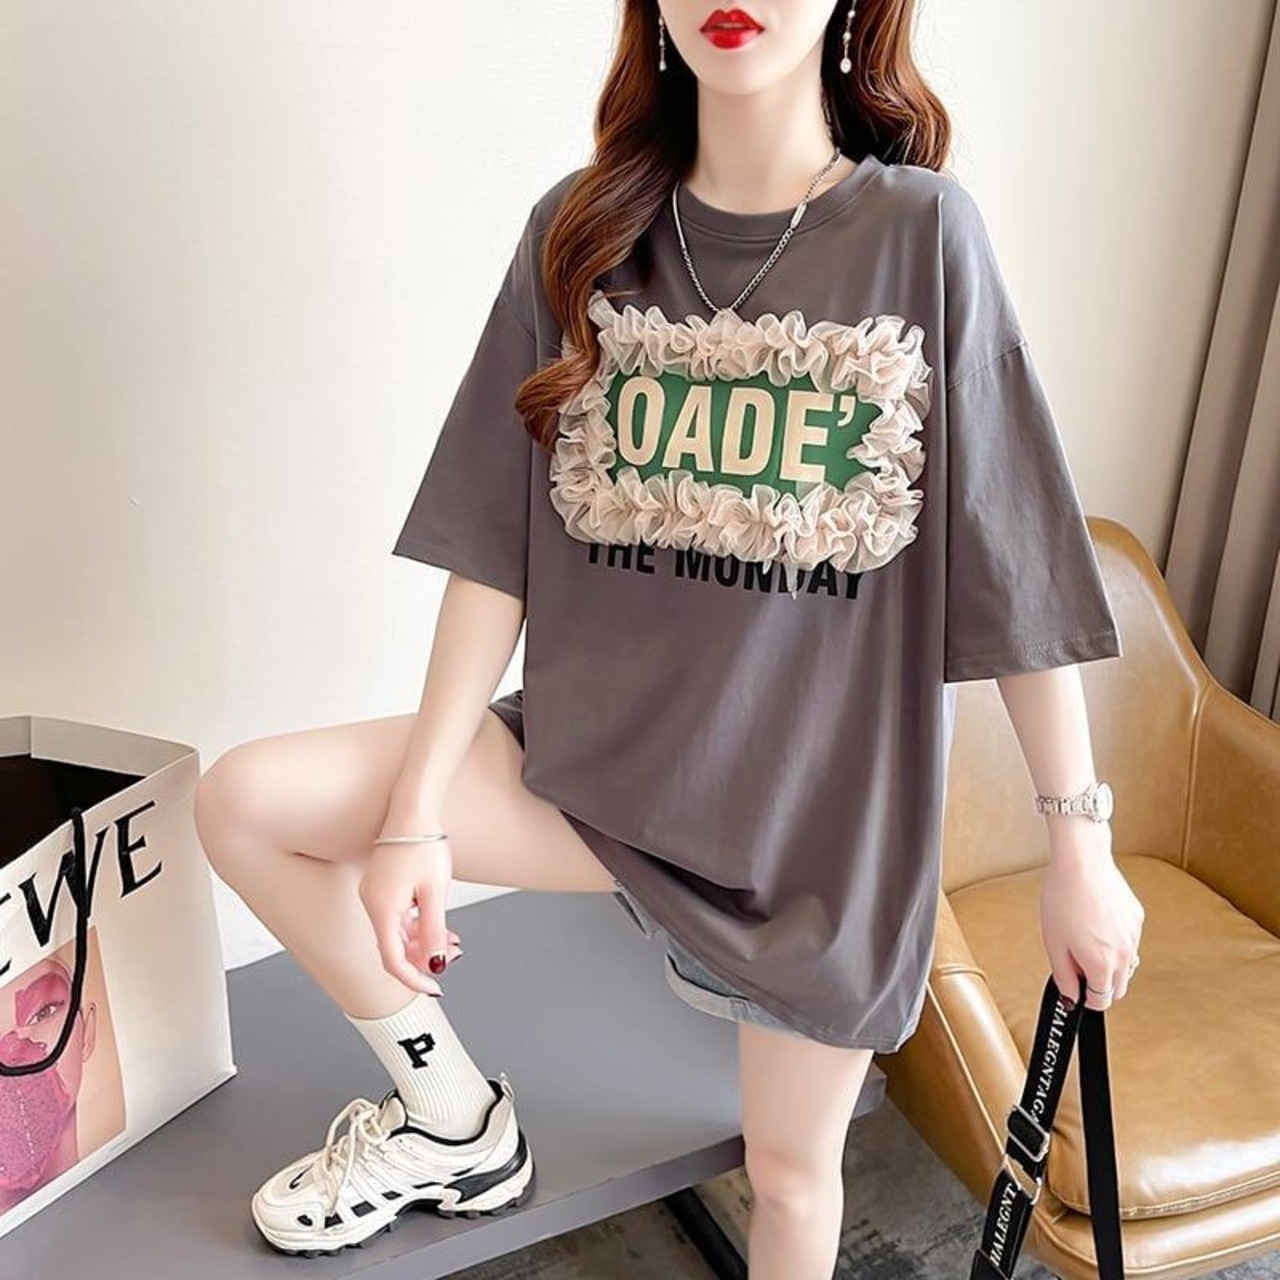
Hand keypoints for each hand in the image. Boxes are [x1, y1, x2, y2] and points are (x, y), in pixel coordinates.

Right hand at [358, 839, 462, 995]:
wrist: (414, 811)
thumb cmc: (424, 844)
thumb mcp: (435, 892)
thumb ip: (434, 931)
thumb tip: (435, 962)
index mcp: (382, 908)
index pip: (392, 959)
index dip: (413, 978)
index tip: (434, 987)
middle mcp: (372, 903)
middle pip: (395, 947)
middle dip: (424, 957)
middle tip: (454, 957)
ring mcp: (375, 894)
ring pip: (398, 932)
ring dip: (423, 941)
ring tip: (453, 941)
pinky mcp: (382, 887)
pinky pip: (398, 916)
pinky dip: (417, 925)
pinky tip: (438, 925)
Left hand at [1039, 827, 1144, 1011]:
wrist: (1082, 864)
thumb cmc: (1063, 899)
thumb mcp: (1053, 943)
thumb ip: (1064, 976)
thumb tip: (1072, 999)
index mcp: (1102, 965)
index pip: (1101, 1001)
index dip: (1086, 999)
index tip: (1076, 991)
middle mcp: (1125, 955)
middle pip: (1118, 988)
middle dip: (1099, 985)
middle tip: (1077, 965)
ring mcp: (1134, 936)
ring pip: (1127, 966)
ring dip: (1110, 965)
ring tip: (1085, 941)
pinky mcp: (1137, 919)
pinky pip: (1129, 942)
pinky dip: (1116, 942)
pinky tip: (1096, 924)